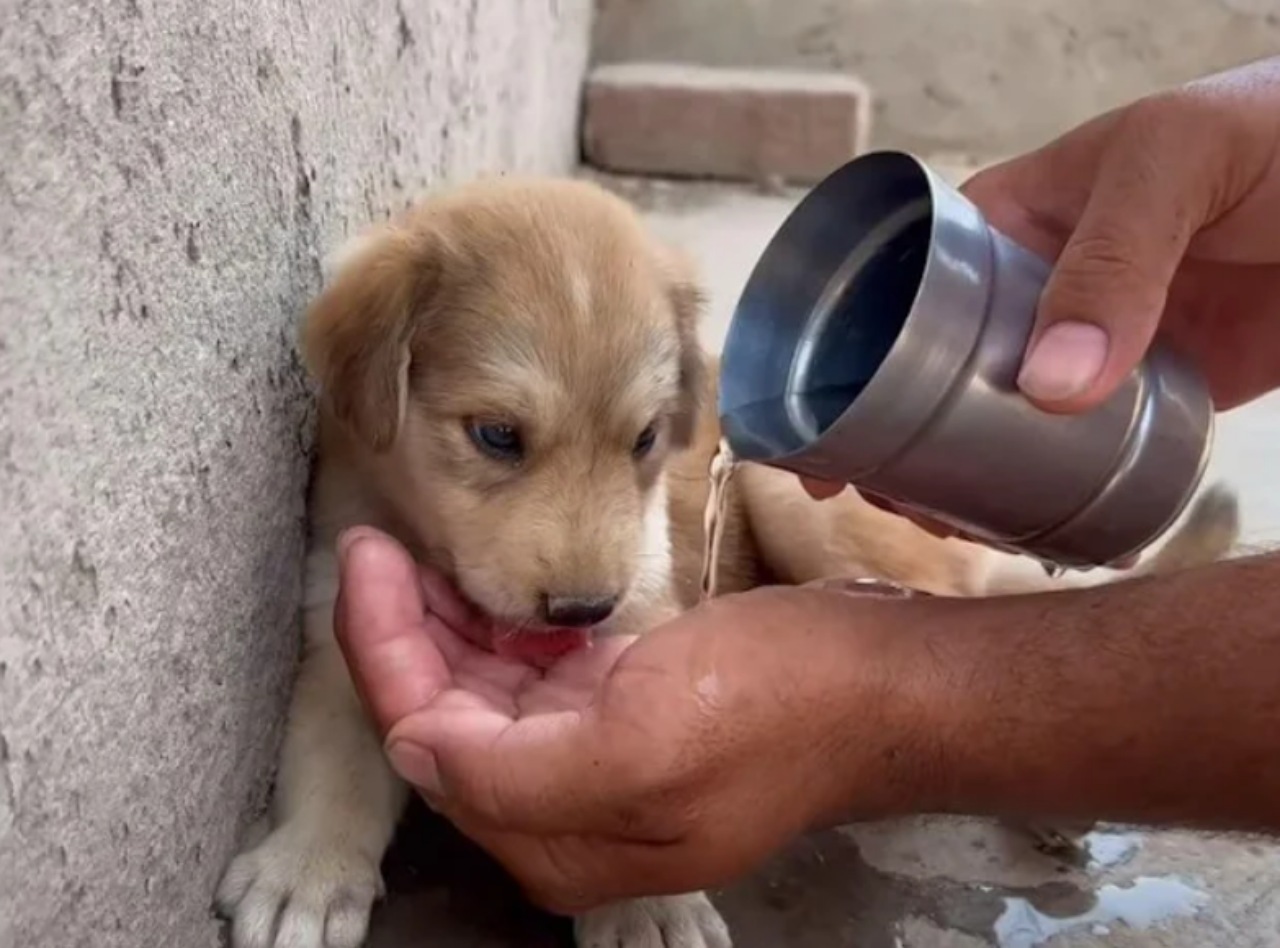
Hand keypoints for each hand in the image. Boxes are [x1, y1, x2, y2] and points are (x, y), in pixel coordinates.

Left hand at [332, 527, 920, 912]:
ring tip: (418, 550)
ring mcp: (596, 761)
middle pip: (443, 716)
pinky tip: (493, 586)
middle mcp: (565, 811)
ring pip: (481, 694)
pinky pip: (530, 679)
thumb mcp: (647, 744)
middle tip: (380, 540)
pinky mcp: (625, 717)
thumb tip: (412, 749)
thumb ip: (513, 772)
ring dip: (445, 623)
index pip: (425, 738)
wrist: (887, 684)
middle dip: (401, 631)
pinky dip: (500, 630)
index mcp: (557, 836)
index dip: (380, 647)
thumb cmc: (784, 707)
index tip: (365, 554)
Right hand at [808, 56, 1279, 524]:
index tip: (814, 433)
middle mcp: (1034, 287)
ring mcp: (1092, 344)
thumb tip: (1048, 389)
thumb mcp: (1174, 164)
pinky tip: (1021, 530)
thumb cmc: (1277, 130)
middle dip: (892, 438)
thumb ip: (1112, 260)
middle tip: (881, 499)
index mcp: (1008, 217)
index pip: (895, 290)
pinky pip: (1082, 451)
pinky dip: (1046, 494)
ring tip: (943, 524)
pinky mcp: (1152, 389)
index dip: (843, 361)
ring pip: (998, 422)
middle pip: (932, 372)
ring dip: (959, 476)